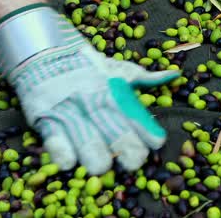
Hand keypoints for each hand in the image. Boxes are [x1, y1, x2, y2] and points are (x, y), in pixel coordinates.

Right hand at [0, 5, 178, 174]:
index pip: (134, 113)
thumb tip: (176, 74)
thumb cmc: (89, 67)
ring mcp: (68, 110)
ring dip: (95, 155)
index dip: (147, 130)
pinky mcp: (45, 118)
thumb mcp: (119, 69)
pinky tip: (71, 163)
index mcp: (112, 90)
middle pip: (112, 128)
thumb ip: (147, 77)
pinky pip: (54, 139)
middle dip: (126, 147)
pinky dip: (62, 152)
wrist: (44, 51)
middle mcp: (93, 101)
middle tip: (136, 162)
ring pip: (85, 138)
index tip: (157, 143)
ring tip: (104, 167)